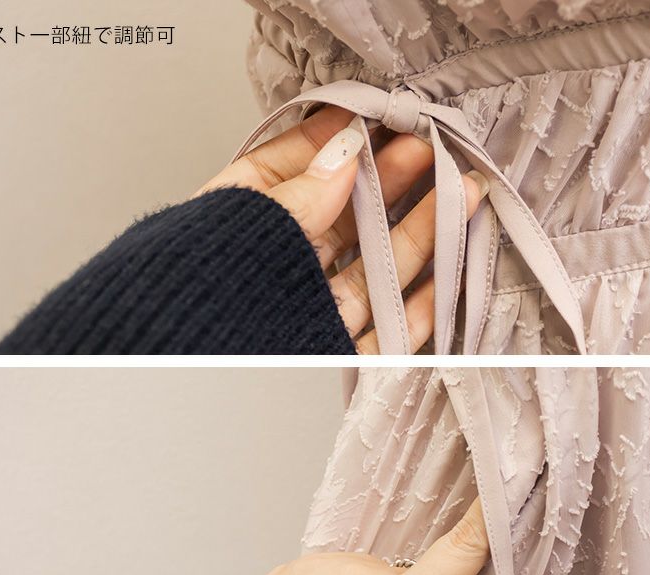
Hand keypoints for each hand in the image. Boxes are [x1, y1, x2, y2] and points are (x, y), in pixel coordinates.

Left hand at [195, 106, 487, 352]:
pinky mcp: (334, 352)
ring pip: (377, 269)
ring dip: (424, 231)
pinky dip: (424, 301)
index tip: (376, 117)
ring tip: (462, 192)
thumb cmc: (193, 302)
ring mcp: (309, 312)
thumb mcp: (246, 230)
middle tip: (431, 146)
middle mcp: (277, 271)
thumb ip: (299, 197)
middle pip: (345, 219)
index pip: (291, 172)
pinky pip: (388, 328)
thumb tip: (344, 156)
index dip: (334, 142)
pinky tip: (451, 268)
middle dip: (392, 180)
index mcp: (240, 231)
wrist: (186, 381)